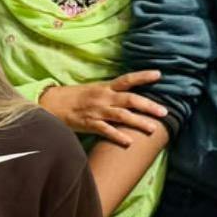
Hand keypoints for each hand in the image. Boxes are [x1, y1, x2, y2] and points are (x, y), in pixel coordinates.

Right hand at [39, 71, 165, 145]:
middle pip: (130, 99)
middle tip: (164, 112)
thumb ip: (112, 93)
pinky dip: (118, 136)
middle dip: (148, 106)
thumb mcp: (95, 90)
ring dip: (138, 122)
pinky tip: (129, 142)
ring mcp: (97, 111)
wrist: (52, 104)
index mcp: (105, 87)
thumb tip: (132, 96)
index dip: (143, 76)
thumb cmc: (76, 97)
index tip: (159, 74)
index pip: (127, 79)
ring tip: (153, 129)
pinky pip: (106, 130)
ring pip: (122, 116)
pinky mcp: (89, 124)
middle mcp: (103, 97)